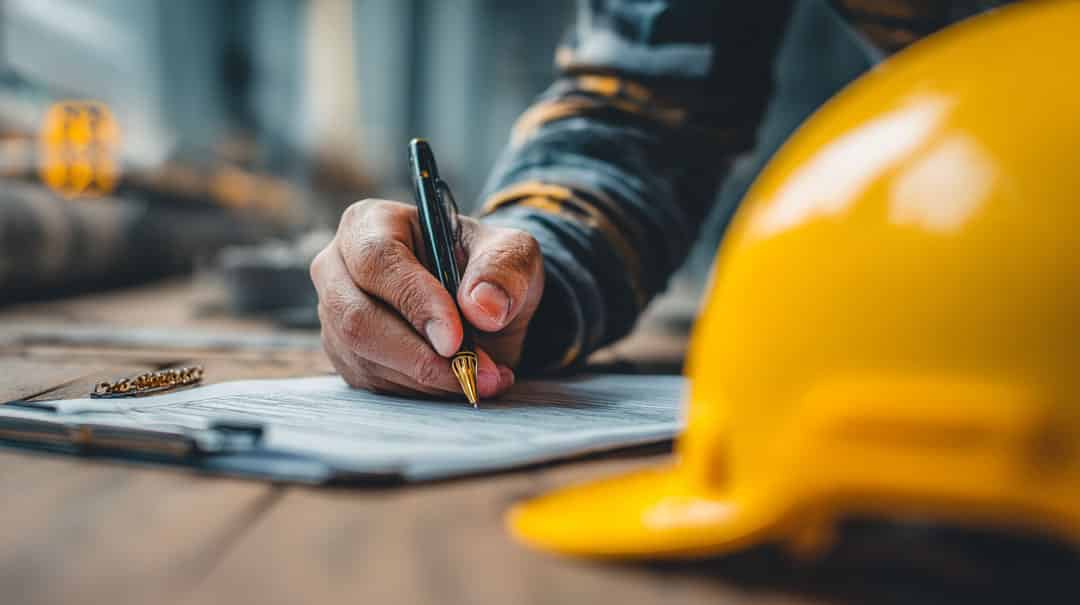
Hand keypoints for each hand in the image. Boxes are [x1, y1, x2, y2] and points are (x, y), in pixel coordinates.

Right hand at [310, 199, 543, 397]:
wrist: (482, 301)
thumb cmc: (487, 265)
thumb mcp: (512, 253)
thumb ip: (503, 271)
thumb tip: (482, 308)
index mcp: (370, 223)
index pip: (377, 260)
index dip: (415, 301)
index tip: (456, 337)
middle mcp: (339, 268)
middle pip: (357, 318)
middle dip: (419, 355)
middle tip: (474, 370)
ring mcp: (335, 315)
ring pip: (366, 359)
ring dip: (429, 378)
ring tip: (483, 376)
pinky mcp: (347, 356)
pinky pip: (375, 384)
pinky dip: (423, 391)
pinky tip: (460, 380)